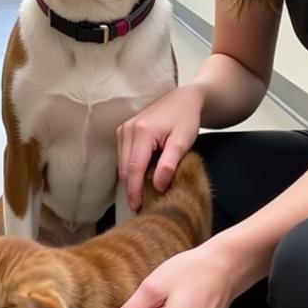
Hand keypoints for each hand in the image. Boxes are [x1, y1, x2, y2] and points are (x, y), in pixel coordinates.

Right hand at [117, 84, 204, 208]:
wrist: (184, 99)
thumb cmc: (186, 118)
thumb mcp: (183, 141)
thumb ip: (169, 164)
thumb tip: (158, 186)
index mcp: (142, 132)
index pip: (134, 168)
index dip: (135, 190)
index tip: (138, 207)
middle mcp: (127, 130)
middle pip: (124, 168)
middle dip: (131, 188)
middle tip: (142, 206)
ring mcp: (123, 129)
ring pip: (121, 164)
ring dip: (131, 180)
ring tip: (143, 194)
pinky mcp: (123, 130)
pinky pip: (123, 156)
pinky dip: (130, 169)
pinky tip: (142, 177)